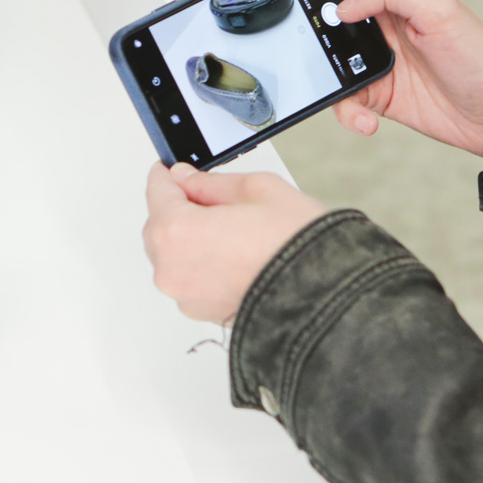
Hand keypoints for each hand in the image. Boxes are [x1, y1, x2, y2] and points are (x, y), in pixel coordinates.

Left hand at [143, 163, 325, 323]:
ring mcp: (185, 295)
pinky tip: (234, 255)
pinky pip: (190, 279)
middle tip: (213, 199)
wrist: (324, 296)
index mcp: (177, 231)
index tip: (173, 169)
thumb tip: (187, 178)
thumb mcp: (257, 189)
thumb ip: (210, 183)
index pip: (157, 191)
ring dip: (190, 239)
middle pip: (159, 227)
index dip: (167, 175)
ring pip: (173, 255)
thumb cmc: (296, 246)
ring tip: (232, 231)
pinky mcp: (202, 313)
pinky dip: (202, 265)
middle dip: (179, 209)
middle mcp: (172, 268)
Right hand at [267, 0, 482, 157]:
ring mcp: (367, 55)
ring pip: (318, 56)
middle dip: (293, 16)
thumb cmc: (479, 54)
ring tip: (344, 91)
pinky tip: (367, 119)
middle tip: (283, 33)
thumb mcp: (439, 10)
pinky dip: (346, 113)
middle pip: (314, 3)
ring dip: (317, 74)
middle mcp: (371, 16)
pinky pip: (340, 101)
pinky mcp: (370, 92)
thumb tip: (341, 5)